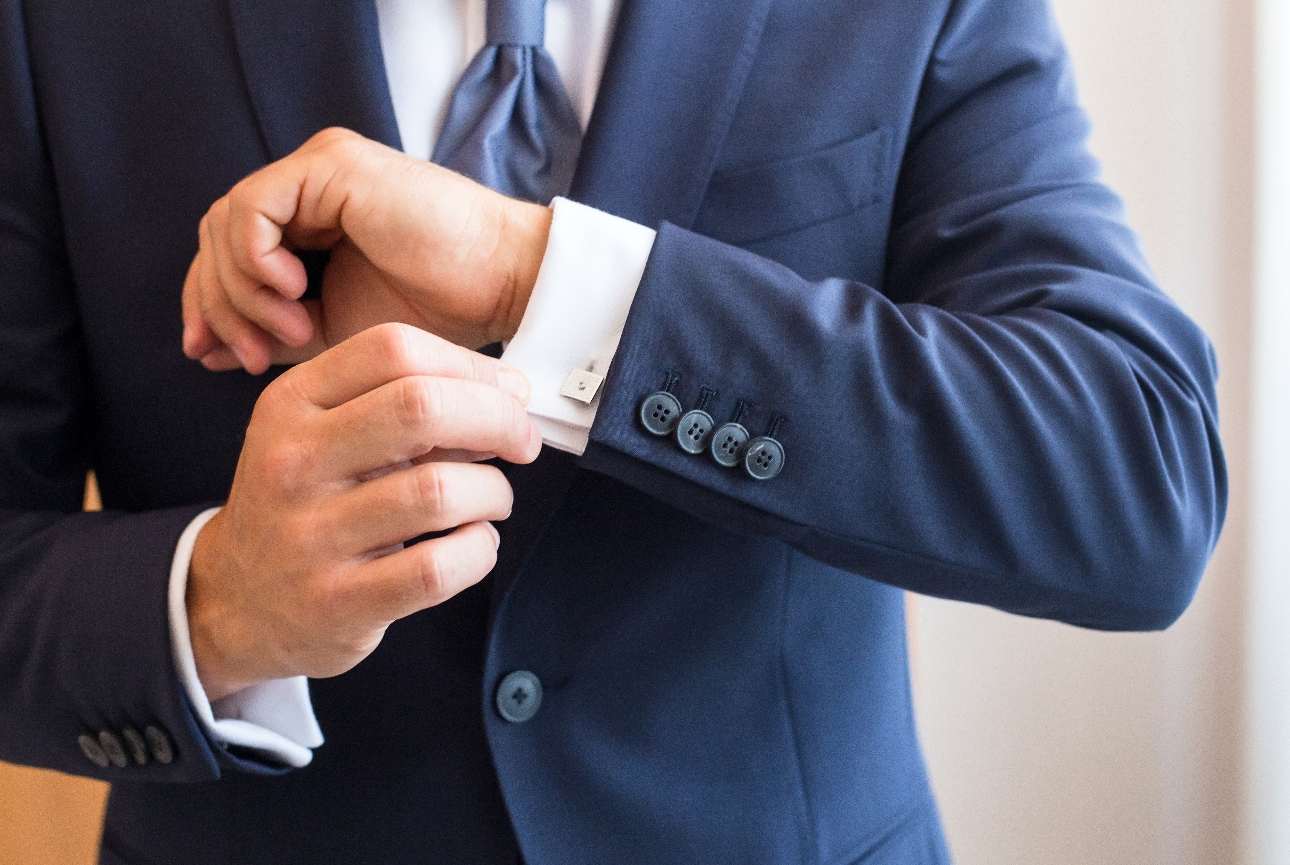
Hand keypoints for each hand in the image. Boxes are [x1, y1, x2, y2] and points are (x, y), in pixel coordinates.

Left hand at [181, 128, 552, 373]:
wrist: (500, 288)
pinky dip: (257, 260)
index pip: (227, 250)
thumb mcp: (336, 331)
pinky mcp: (332, 165)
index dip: (209, 303)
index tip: (211, 357)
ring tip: (290, 333)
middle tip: (247, 357)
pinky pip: (253, 209)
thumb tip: (204, 350)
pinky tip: (295, 294)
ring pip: (227, 223)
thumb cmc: (437, 313)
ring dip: (242, 290)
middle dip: (217, 304)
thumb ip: (272, 332)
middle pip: (216, 235)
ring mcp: (319, 169)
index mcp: (310, 216)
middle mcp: (308, 184)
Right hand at [187, 323, 541, 701]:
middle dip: (498, 419)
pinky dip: (478, 551)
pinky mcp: (337, 604)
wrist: (236, 602)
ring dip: (493, 492)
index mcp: (291, 404)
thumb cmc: (303, 505)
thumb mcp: (320, 435)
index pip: (393, 350)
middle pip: (421, 407)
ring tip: (491, 501)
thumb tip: (507, 394)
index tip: (508, 392)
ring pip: (439, 491)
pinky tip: (473, 545)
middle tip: (522, 442)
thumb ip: (400, 405)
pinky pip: (437, 568)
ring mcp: (310, 537)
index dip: (471, 366)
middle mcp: (292, 462)